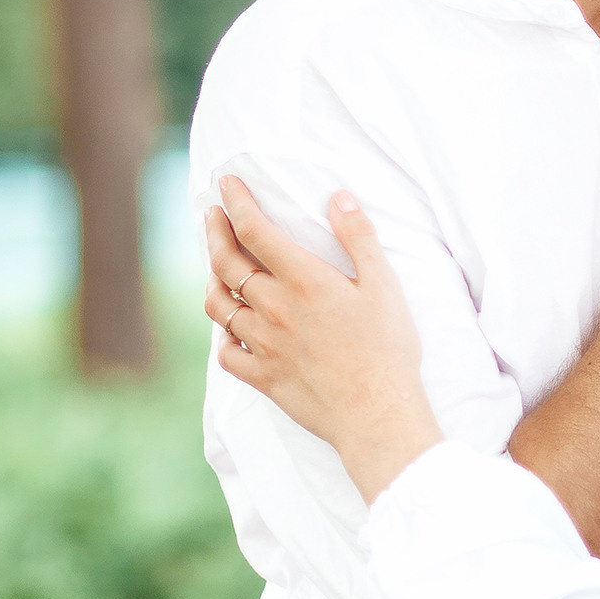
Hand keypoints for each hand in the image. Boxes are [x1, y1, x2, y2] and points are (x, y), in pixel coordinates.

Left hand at [205, 180, 440, 500]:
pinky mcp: (263, 377)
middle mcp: (274, 308)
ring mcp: (263, 344)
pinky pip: (226, 352)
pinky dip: (222, 335)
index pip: (254, 230)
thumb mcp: (384, 284)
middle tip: (212, 216)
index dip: (236, 202)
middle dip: (214, 232)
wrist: (376, 414)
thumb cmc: (387, 349)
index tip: (226, 184)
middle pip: (226, 263)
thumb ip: (359, 237)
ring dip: (212, 280)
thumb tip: (339, 197)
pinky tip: (231, 327)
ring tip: (217, 267)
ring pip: (218, 306)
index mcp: (303, 280)